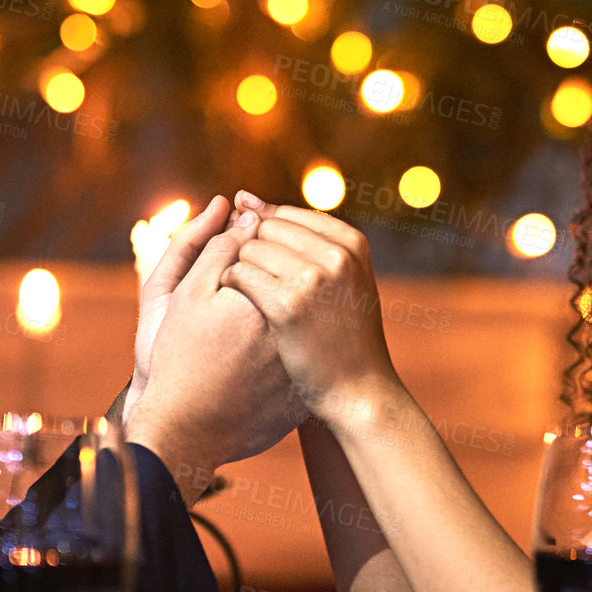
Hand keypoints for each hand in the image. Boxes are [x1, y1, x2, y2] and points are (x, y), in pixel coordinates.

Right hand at [126, 202, 307, 502]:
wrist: (184, 429)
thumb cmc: (177, 360)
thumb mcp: (184, 295)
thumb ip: (216, 248)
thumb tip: (246, 212)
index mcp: (269, 300)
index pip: (279, 254)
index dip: (257, 250)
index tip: (235, 265)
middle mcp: (295, 332)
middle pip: (299, 288)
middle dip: (277, 279)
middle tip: (240, 300)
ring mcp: (303, 369)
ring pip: (306, 326)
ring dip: (290, 314)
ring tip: (249, 331)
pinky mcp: (304, 398)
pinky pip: (304, 364)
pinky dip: (291, 354)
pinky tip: (264, 360)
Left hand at [217, 193, 403, 428]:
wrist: (359, 391)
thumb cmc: (344, 336)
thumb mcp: (346, 281)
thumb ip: (309, 242)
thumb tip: (248, 200)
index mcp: (351, 244)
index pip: (290, 216)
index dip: (267, 236)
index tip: (264, 265)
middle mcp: (335, 255)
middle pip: (266, 229)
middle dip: (252, 251)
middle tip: (254, 284)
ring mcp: (312, 279)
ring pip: (248, 250)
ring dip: (240, 270)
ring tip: (249, 298)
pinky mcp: (286, 305)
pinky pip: (239, 275)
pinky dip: (231, 287)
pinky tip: (237, 307)